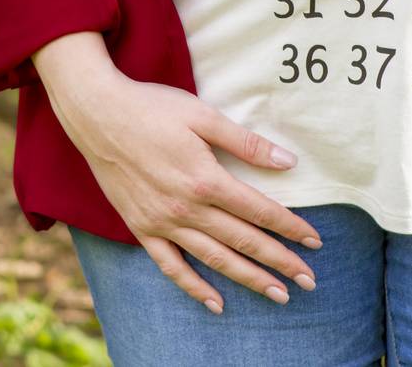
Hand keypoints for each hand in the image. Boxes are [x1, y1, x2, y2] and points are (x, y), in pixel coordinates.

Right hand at [34, 32, 321, 312]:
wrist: (97, 114)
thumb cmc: (152, 108)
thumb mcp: (203, 116)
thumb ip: (246, 143)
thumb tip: (288, 161)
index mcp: (206, 179)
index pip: (259, 211)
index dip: (290, 227)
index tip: (315, 241)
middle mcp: (187, 208)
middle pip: (243, 241)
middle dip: (280, 262)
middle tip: (308, 281)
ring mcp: (163, 222)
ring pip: (214, 259)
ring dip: (249, 279)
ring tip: (278, 295)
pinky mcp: (142, 227)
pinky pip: (171, 266)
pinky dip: (194, 287)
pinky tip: (216, 303)